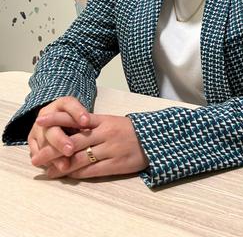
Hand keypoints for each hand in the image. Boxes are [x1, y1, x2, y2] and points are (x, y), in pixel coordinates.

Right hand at [28, 97, 90, 171]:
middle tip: (70, 150)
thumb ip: (87, 123)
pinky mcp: (32, 140)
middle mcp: (47, 114)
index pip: (69, 105)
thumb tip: (94, 134)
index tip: (86, 121)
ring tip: (64, 166)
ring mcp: (38, 127)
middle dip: (61, 140)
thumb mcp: (83, 116)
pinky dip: (46, 162)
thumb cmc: (76, 119)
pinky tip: (55, 169)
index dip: (78, 113)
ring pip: (44, 142)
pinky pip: (37, 153)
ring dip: (54, 156)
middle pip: (53, 127)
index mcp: (62, 104)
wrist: (58, 121)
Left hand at [33, 112, 148, 178]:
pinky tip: (66, 175)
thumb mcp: (112, 121)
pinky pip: (92, 170)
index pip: (76, 118)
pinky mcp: (116, 164)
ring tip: (47, 170)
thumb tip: (70, 129)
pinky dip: (77, 173)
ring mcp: (111, 149)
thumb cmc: (131, 130)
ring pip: (80, 158)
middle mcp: (105, 133)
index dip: (57, 119)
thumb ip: (93, 125)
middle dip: (53, 150)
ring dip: (61, 166)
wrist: (155, 139)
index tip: (40, 121)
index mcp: (104, 120)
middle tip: (36, 156)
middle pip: (74, 142)